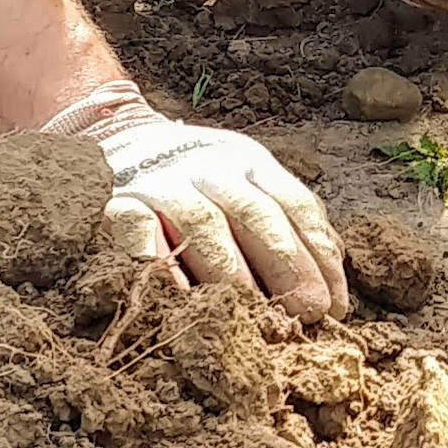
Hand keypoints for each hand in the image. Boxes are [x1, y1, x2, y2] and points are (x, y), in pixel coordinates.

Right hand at [49, 81, 346, 318]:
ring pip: (204, 224)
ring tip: (252, 312)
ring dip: (230, 270)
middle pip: (255, 214)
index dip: (319, 255)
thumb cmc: (193, 181)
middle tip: (307, 310)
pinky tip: (177, 295)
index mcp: (249, 162)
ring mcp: (163, 182)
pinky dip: (159, 264)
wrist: (112, 135)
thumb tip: (330, 292)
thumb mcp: (245, 184)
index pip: (295, 205)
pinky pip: (140, 233)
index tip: (335, 304)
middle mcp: (210, 167)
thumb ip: (284, 225)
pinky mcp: (117, 201)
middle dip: (286, 264)